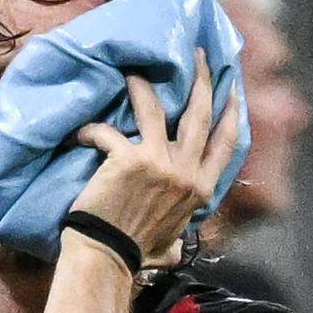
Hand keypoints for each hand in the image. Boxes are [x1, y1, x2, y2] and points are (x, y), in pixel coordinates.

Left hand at [70, 51, 240, 265]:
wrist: (107, 257)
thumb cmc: (134, 254)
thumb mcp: (170, 244)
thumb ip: (178, 236)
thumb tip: (177, 247)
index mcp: (200, 189)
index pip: (226, 143)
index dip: (232, 112)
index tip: (233, 88)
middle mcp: (186, 172)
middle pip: (201, 114)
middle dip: (203, 80)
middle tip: (200, 55)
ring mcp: (159, 163)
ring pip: (155, 108)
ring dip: (143, 86)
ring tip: (132, 70)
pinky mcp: (127, 159)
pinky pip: (108, 130)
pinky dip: (91, 129)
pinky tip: (78, 131)